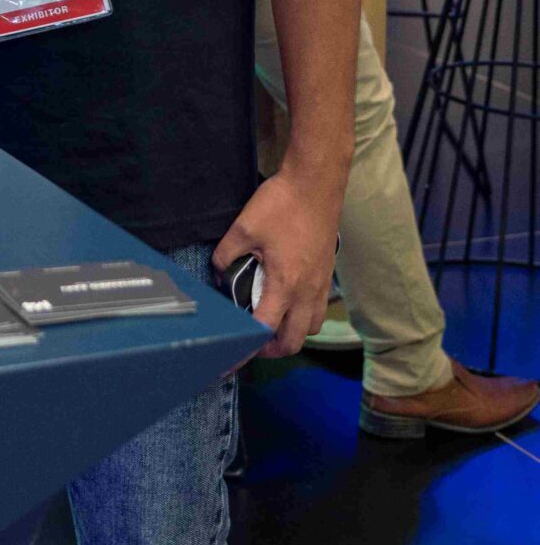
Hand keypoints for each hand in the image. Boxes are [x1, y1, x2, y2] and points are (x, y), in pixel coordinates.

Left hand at [213, 164, 344, 357]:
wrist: (316, 184)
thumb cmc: (283, 204)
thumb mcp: (243, 227)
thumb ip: (226, 255)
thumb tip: (217, 272)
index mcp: (285, 285)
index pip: (264, 330)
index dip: (245, 349)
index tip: (231, 359)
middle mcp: (307, 292)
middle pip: (294, 341)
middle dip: (271, 350)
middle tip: (250, 345)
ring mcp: (321, 285)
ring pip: (310, 328)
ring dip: (290, 334)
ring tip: (270, 325)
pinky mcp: (327, 275)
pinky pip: (318, 310)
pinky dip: (303, 317)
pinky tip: (287, 302)